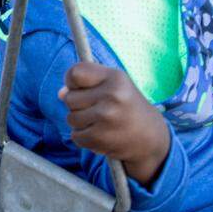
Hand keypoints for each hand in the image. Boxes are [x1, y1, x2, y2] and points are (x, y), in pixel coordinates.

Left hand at [59, 62, 170, 185]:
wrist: (151, 137)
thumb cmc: (127, 106)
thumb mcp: (114, 85)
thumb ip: (86, 84)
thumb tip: (60, 94)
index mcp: (115, 77)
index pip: (75, 73)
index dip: (71, 81)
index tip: (79, 87)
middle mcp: (112, 96)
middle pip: (69, 98)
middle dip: (77, 105)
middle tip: (97, 108)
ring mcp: (106, 118)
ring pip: (70, 118)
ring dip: (80, 122)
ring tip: (100, 122)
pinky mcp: (101, 138)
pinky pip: (75, 136)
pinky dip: (83, 137)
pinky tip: (100, 134)